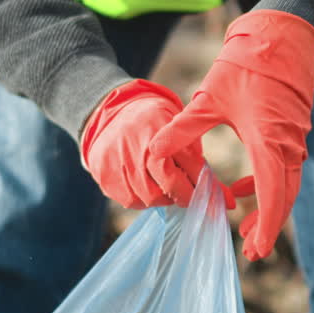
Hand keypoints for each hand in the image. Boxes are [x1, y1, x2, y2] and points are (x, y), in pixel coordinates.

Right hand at [81, 79, 204, 208]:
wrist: (111, 112)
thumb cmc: (153, 121)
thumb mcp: (176, 124)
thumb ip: (191, 152)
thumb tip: (208, 185)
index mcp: (160, 133)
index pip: (188, 168)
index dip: (200, 185)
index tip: (207, 192)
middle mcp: (139, 149)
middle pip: (168, 187)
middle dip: (183, 195)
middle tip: (187, 194)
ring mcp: (119, 164)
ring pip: (150, 199)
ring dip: (163, 198)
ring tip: (165, 186)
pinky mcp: (105, 176)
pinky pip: (131, 201)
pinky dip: (142, 199)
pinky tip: (146, 185)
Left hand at [148, 10, 313, 259]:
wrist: (286, 32)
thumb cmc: (249, 62)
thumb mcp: (209, 96)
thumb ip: (183, 128)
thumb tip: (153, 152)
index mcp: (270, 142)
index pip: (274, 197)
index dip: (265, 228)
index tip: (253, 251)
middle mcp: (289, 145)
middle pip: (285, 198)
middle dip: (267, 226)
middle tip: (248, 251)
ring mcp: (295, 138)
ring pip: (286, 184)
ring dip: (268, 206)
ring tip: (243, 225)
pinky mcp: (294, 129)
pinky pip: (285, 166)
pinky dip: (267, 182)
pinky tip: (242, 187)